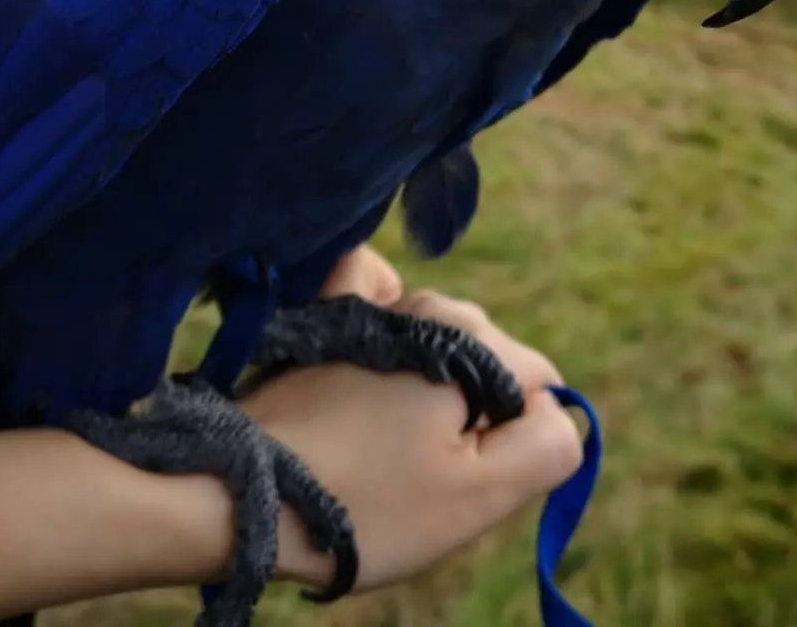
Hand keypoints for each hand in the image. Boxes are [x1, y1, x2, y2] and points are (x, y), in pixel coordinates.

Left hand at [246, 247, 584, 593]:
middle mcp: (426, 303)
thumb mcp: (477, 495)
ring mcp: (371, 305)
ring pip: (437, 346)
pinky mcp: (324, 317)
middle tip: (415, 474)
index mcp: (473, 340)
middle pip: (486, 366)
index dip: (513, 443)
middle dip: (468, 420)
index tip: (459, 478)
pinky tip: (363, 357)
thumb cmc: (366, 502)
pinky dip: (380, 317)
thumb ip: (545, 445)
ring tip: (373, 446)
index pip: (539, 387)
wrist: (238, 492)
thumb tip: (558, 409)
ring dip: (421, 394)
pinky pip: (374, 293)